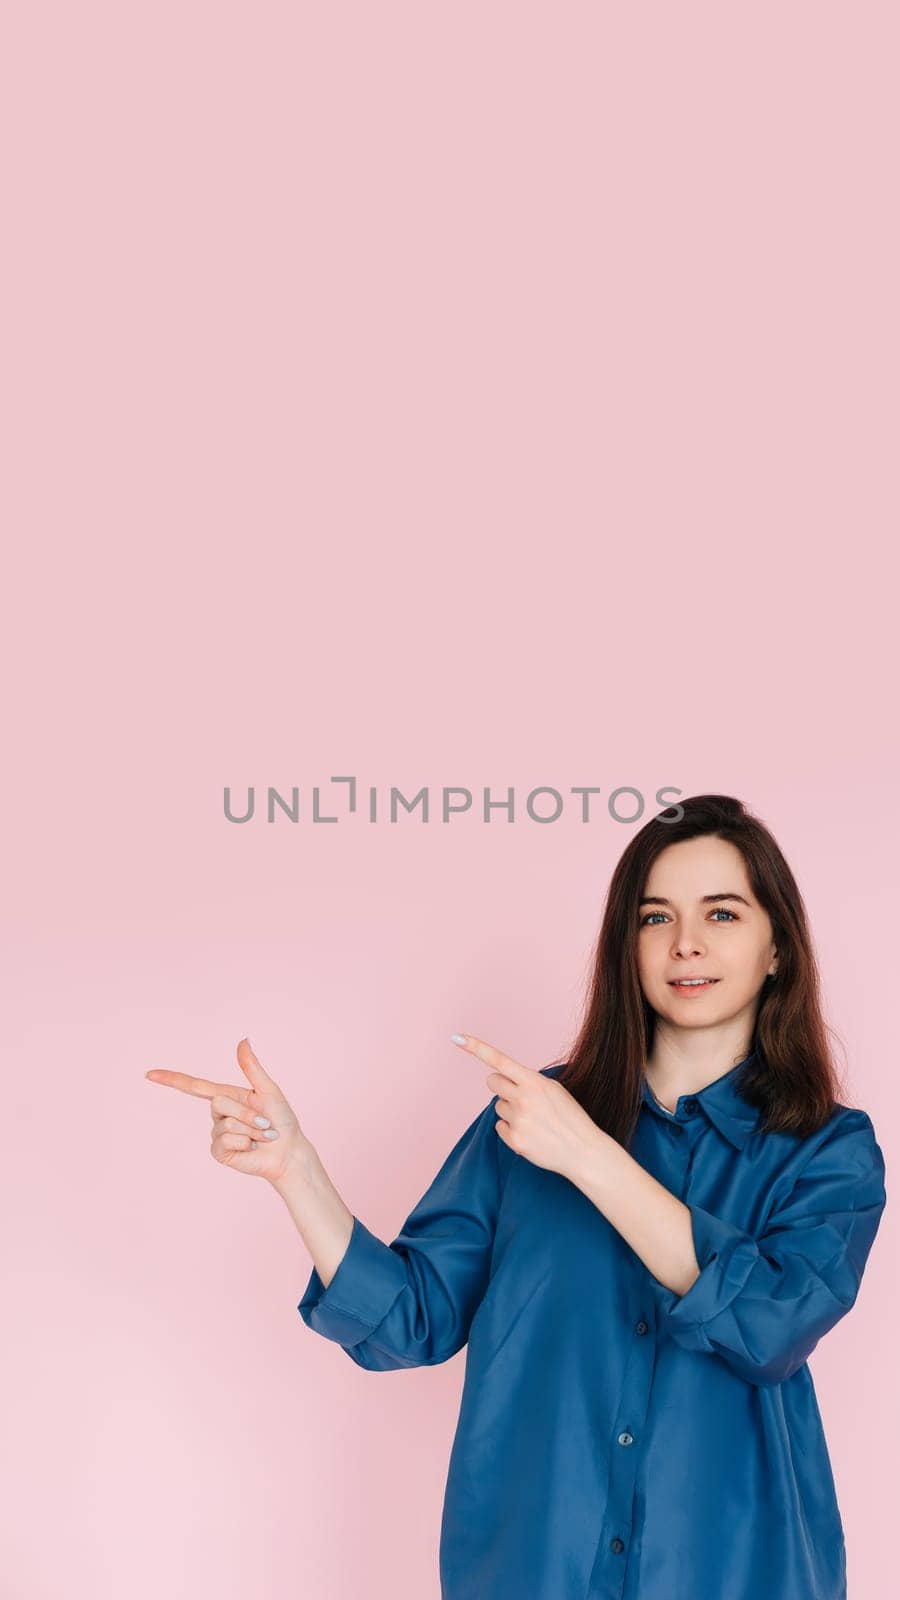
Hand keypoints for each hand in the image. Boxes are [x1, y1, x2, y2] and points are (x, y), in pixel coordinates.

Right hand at [145, 1037, 312, 1185]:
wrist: (288, 1151)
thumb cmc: (281, 1120)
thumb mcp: (267, 1090)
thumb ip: (251, 1067)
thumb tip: (243, 1040)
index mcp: (226, 1095)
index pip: (193, 1086)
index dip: (170, 1079)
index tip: (149, 1074)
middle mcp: (218, 1114)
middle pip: (219, 1103)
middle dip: (247, 1113)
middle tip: (265, 1122)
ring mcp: (217, 1134)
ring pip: (226, 1124)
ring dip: (251, 1130)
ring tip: (262, 1136)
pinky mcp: (219, 1152)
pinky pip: (225, 1141)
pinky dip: (244, 1143)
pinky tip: (252, 1148)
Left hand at [451, 1033, 605, 1180]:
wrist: (583, 1151)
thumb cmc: (570, 1117)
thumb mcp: (554, 1090)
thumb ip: (529, 1081)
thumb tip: (505, 1079)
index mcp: (534, 1082)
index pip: (500, 1060)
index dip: (476, 1048)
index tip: (457, 1037)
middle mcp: (523, 1098)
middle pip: (492, 1082)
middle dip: (501, 1086)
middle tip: (519, 1096)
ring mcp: (517, 1120)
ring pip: (497, 1106)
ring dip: (510, 1110)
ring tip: (533, 1120)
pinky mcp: (514, 1140)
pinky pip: (499, 1126)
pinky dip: (511, 1128)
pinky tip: (530, 1133)